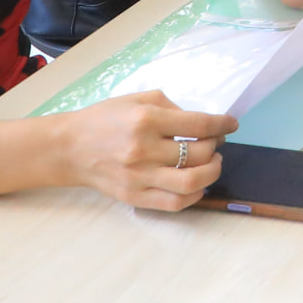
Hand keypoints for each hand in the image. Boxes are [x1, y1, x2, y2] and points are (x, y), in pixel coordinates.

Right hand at [56, 91, 232, 210]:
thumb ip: (173, 108)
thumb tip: (203, 124)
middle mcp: (143, 150)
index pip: (199, 125)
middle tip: (217, 142)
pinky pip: (175, 203)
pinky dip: (195, 196)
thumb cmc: (106, 118)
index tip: (231, 124)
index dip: (223, 125)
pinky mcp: (134, 197)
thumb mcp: (139, 99)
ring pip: (191, 183)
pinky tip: (198, 184)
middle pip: (199, 154)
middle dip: (216, 147)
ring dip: (212, 172)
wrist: (70, 148)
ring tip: (213, 163)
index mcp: (146, 120)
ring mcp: (139, 177)